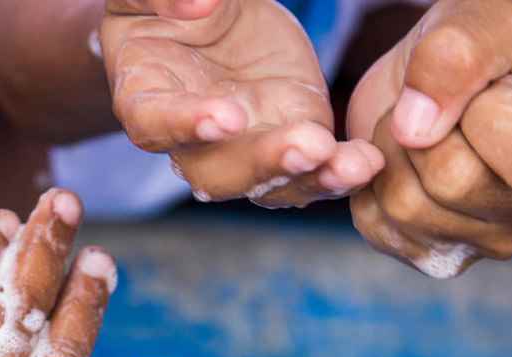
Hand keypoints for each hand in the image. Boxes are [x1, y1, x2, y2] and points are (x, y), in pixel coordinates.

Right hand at [101, 0, 383, 207]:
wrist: (203, 14)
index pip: (155, 124)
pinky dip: (337, 173)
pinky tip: (366, 163)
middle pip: (215, 172)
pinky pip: (308, 171)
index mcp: (144, 98)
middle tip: (307, 147)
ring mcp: (239, 147)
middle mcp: (188, 139)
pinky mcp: (285, 138)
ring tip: (352, 166)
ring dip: (308, 179)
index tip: (226, 117)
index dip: (186, 126)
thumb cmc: (163, 7)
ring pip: (265, 183)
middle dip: (261, 166)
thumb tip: (201, 5)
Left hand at [347, 0, 511, 277]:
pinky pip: (375, 226)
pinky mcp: (431, 251)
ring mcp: (481, 240)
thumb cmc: (481, 44)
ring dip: (391, 152)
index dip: (477, 108)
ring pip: (405, 207)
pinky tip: (399, 159)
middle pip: (451, 182)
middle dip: (420, 127)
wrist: (447, 76)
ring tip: (419, 127)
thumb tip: (414, 129)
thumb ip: (457, 60)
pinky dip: (368, 184)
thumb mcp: (482, 25)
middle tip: (437, 103)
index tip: (488, 89)